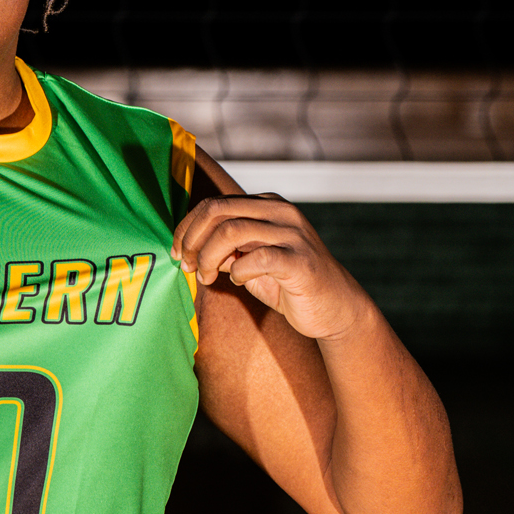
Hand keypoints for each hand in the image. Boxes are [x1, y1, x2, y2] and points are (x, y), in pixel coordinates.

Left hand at [172, 193, 373, 342]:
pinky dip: (238, 272)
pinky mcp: (300, 260)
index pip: (214, 205)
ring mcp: (293, 233)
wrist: (335, 309)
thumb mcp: (249, 262)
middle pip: (218, 211)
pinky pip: (256, 258)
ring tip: (206, 278)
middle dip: (192, 240)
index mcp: (267, 206)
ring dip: (208, 257)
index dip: (187, 228)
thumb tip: (188, 248)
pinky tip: (239, 281)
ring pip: (232, 231)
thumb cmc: (288, 285)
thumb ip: (224, 250)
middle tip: (187, 266)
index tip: (178, 254)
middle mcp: (281, 212)